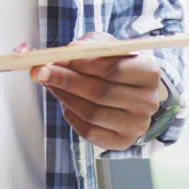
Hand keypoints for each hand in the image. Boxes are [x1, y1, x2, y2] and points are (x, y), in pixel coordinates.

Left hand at [29, 32, 167, 150]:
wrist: (131, 91)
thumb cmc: (116, 63)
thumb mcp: (105, 46)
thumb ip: (88, 45)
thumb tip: (69, 51)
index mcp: (150, 73)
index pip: (114, 69)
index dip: (84, 64)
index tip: (59, 57)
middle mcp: (148, 102)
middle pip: (101, 93)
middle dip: (65, 80)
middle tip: (38, 70)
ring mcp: (137, 126)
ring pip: (91, 113)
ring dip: (64, 96)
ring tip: (48, 83)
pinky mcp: (123, 142)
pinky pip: (89, 131)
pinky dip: (71, 115)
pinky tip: (66, 102)